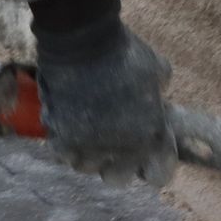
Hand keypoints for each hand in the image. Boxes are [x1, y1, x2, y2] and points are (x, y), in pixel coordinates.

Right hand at [33, 17, 177, 186]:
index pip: (160, 175)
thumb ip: (159, 98)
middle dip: (119, 164)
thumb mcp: (159, 74)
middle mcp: (122, 151)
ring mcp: (89, 147)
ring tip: (90, 133)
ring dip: (89, 153)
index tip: (150, 156)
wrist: (84, 41)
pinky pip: (63, 153)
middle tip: (116, 144)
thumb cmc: (126, 54)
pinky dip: (66, 142)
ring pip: (87, 167)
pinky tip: (70, 125)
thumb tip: (155, 103)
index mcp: (152, 138)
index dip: (155, 166)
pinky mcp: (60, 138)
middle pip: (119, 178)